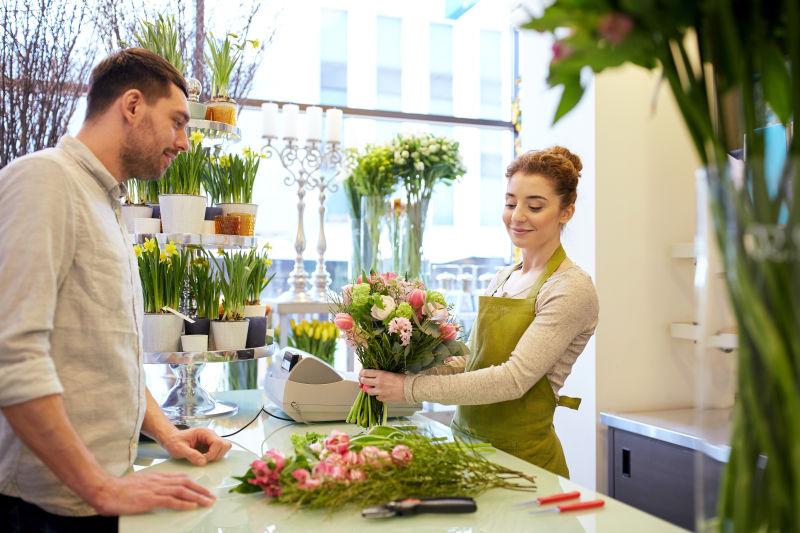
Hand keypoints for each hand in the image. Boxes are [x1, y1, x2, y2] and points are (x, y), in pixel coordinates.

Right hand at [90, 471, 214, 514]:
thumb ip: (152, 483)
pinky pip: (170, 501)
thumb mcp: (140, 481)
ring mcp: (155, 489)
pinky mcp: (150, 499)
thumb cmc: (120, 488)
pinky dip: (183, 504)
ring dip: (197, 497)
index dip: (194, 483)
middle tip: (211, 496)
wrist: (106, 490)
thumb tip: (160, 489)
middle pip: (185, 483)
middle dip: (201, 490)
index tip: (203, 488)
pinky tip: (192, 507)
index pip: (180, 477)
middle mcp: (159, 480)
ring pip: (182, 491)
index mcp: (157, 476)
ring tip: (207, 502)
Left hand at [160, 428, 231, 465]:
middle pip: (225, 445)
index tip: (203, 459)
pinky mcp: (211, 446)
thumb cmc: (174, 441)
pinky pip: (219, 452)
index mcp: (204, 432)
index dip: (212, 453)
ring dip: (216, 456)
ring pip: (224, 448)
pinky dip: (214, 457)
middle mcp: (210, 435)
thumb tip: (203, 462)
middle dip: (216, 455)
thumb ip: (191, 455)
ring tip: (204, 458)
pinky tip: (204, 458)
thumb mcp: (179, 448)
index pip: (218, 443)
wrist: (171, 439)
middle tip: (204, 459)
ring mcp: (212, 440)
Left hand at [359, 369, 405, 402]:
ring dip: (369, 389)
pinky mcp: (383, 399)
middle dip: (362, 381)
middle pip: (364, 382)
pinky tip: (382, 393)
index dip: (362, 373)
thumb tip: (374, 375)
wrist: (410, 389)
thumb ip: (381, 374)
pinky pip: (377, 398)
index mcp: (380, 374)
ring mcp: (380, 392)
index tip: (362, 373)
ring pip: (368, 391)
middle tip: (363, 380)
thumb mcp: (391, 372)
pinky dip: (378, 396)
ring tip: (372, 388)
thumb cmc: (403, 379)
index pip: (365, 373)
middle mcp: (378, 383)